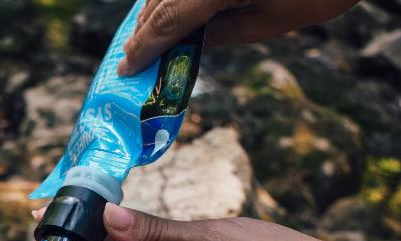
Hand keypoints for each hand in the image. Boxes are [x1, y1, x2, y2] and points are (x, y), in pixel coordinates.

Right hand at [118, 0, 360, 74]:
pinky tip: (173, 10)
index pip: (167, 22)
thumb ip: (225, 32)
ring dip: (156, 9)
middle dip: (144, 30)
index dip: (144, 50)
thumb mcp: (274, 20)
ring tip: (148, 37)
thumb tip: (187, 45)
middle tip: (132, 58)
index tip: (126, 69)